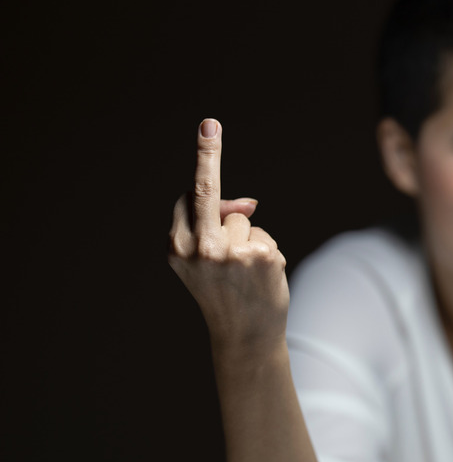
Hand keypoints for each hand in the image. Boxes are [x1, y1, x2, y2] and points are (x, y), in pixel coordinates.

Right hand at [168, 119, 288, 348]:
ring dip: (248, 239)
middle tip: (209, 123)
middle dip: (207, 154)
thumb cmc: (225, 295)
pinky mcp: (261, 256)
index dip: (202, 162)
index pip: (188, 196)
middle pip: (208, 191)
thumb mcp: (205, 262)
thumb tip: (249, 203)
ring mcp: (231, 252)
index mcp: (177, 247)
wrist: (244, 337)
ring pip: (244, 220)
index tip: (208, 128)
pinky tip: (260, 278)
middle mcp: (199, 248)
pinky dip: (266, 251)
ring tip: (244, 273)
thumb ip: (214, 228)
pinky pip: (264, 235)